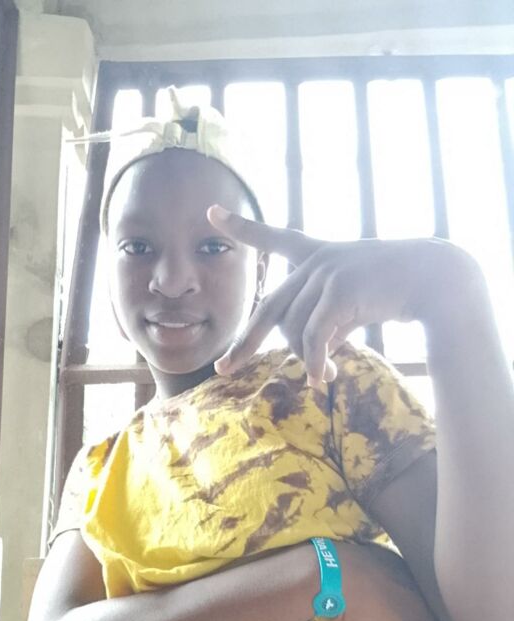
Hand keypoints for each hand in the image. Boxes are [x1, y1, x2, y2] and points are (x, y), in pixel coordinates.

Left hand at [207, 205, 481, 386]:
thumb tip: (313, 359)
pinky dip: (315, 362)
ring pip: (296, 330)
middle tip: (223, 370)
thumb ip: (327, 325)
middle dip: (245, 343)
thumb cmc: (398, 289)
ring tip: (324, 377)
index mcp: (318, 254)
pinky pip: (315, 337)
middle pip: (269, 309)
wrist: (436, 278)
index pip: (274, 238)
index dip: (243, 228)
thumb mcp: (353, 304)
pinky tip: (321, 379)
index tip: (212, 213)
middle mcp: (317, 261)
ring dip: (307, 360)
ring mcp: (326, 273)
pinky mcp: (340, 290)